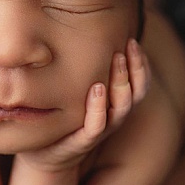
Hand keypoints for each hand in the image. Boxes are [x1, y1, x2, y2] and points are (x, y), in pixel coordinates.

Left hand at [15, 38, 150, 174]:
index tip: (133, 40)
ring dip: (121, 83)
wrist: (43, 153)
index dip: (141, 63)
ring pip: (121, 108)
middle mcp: (112, 115)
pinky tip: (96, 90)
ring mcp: (99, 129)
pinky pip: (96, 126)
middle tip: (128, 45)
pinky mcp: (81, 141)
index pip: (140, 82)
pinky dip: (99, 109)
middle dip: (135, 68)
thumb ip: (87, 67)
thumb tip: (86, 31)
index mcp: (115, 103)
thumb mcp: (77, 88)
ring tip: (117, 59)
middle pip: (136, 92)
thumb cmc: (62, 115)